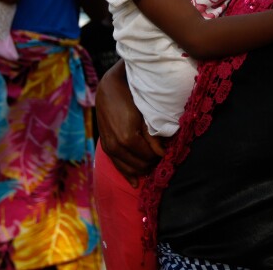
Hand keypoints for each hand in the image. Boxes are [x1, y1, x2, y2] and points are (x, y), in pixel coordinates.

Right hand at [96, 60, 161, 185]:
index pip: (149, 157)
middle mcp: (116, 147)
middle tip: (160, 157)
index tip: (166, 152)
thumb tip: (163, 153)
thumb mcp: (145, 116)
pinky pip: (118, 166)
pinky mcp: (106, 148)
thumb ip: (153, 137)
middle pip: (140, 165)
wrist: (109, 89)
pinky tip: (136, 182)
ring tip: (152, 163)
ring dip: (142, 168)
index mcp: (128, 139)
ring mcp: (109, 148)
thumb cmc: (130, 99)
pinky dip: (127, 174)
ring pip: (129, 168)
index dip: (159, 156)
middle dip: (151, 163)